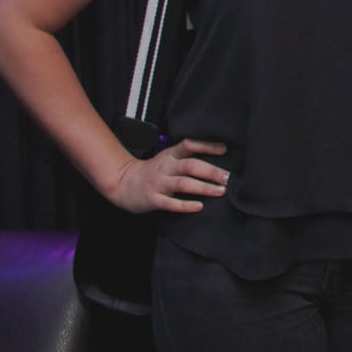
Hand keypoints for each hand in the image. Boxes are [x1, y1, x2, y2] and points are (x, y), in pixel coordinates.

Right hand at [105, 138, 227, 212]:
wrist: (123, 183)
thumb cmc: (154, 171)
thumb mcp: (168, 158)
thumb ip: (187, 157)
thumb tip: (219, 154)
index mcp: (170, 155)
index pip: (189, 145)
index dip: (206, 146)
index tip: (224, 150)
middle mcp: (165, 167)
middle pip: (190, 165)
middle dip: (211, 171)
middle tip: (228, 177)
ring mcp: (158, 183)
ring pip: (183, 183)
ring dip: (203, 187)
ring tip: (221, 191)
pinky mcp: (153, 199)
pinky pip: (170, 203)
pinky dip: (185, 205)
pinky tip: (199, 206)